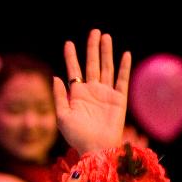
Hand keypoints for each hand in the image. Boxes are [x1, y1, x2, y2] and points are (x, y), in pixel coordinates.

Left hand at [52, 30, 130, 153]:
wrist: (96, 149)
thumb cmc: (77, 137)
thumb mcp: (62, 117)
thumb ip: (59, 96)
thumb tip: (56, 77)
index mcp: (78, 94)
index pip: (74, 70)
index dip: (71, 56)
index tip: (68, 43)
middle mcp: (93, 91)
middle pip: (92, 64)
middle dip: (92, 48)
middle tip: (94, 32)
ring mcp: (107, 94)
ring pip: (107, 67)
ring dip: (106, 52)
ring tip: (105, 36)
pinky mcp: (119, 100)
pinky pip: (122, 80)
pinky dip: (124, 67)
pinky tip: (125, 54)